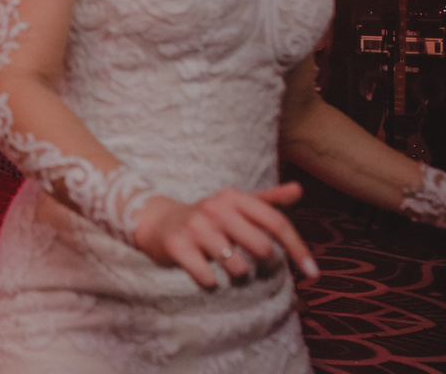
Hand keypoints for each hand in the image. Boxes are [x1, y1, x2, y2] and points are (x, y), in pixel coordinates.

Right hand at [131, 182, 318, 288]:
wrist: (157, 221)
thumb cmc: (207, 217)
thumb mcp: (235, 204)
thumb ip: (268, 199)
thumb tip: (299, 189)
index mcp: (233, 197)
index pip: (276, 223)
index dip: (299, 249)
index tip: (314, 274)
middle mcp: (214, 208)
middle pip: (260, 247)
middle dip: (266, 266)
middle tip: (259, 270)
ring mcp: (194, 227)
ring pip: (237, 266)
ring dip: (239, 277)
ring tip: (232, 271)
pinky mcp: (176, 246)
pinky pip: (208, 277)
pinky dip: (212, 283)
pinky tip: (208, 275)